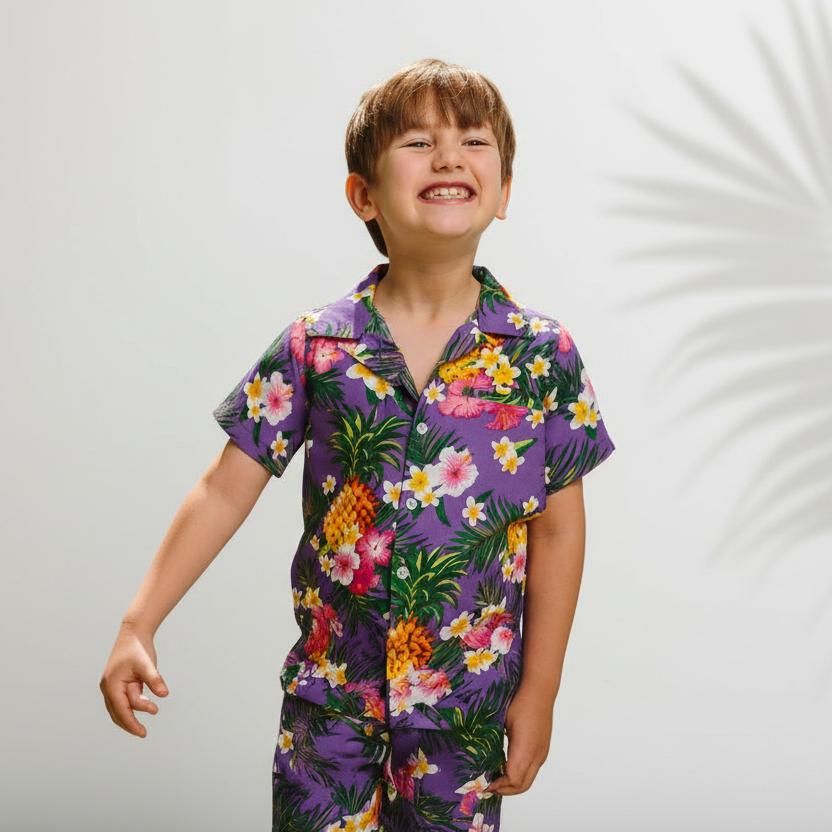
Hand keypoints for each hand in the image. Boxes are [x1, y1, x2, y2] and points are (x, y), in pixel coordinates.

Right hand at [100, 623, 168, 737]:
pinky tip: (137, 711)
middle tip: (143, 733)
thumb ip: (154, 679)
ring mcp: (110, 685)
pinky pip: (120, 701)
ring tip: (142, 724)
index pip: (122, 710)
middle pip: (117, 712)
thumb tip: (164, 694)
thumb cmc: (139, 648)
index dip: (132, 723)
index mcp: (112, 684)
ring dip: (129, 715)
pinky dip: (128, 707)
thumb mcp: (148, 664)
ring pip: (117, 708)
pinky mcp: (115, 683)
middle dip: (130, 723)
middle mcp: (107, 687)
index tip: (143, 733)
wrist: (133, 633)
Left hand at [486, 685, 553, 795]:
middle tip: (489, 787)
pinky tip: (507, 768)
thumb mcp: (502, 720)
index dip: (499, 786)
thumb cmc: (520, 701)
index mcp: (526, 749)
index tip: (485, 784)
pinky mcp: (543, 749)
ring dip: (512, 784)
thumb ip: (493, 739)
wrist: (540, 690)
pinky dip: (519, 776)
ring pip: (528, 779)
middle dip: (505, 790)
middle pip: (522, 785)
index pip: (513, 779)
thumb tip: (478, 754)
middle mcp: (537, 755)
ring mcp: (542, 753)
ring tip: (496, 780)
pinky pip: (532, 770)